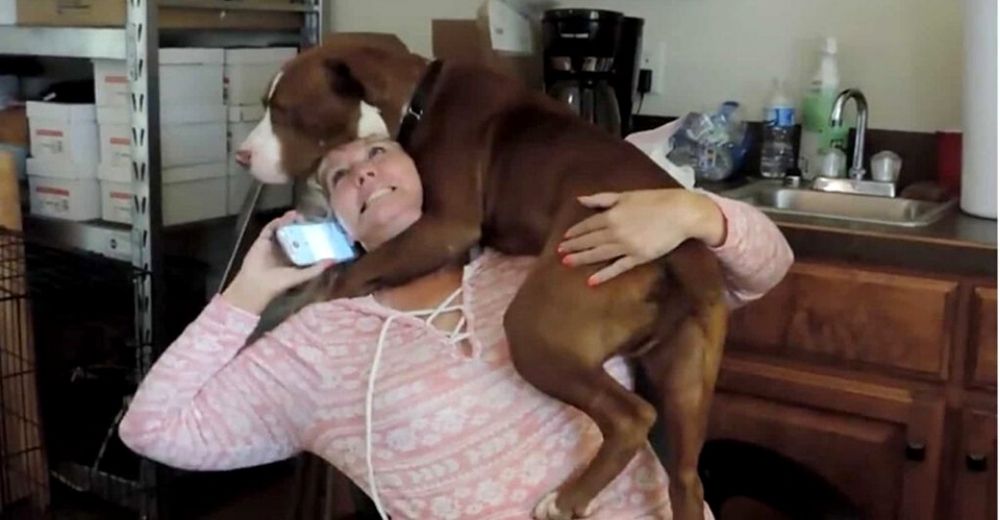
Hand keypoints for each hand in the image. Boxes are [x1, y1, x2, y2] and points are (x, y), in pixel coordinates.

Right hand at [222, 210, 335, 313]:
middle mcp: (282, 251)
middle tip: (307, 218)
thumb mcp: (301, 276)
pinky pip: (269, 229)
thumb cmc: (279, 283)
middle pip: (292, 234)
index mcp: (292, 259)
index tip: (317, 228)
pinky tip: (283, 217)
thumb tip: (333, 261)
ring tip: (297, 214)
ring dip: (288, 221)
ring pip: (281, 229)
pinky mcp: (261, 241)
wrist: (257, 284)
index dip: (309, 236)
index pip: (302, 245)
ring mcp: (271, 245)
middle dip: (299, 226)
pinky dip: (275, 222)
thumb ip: (316, 269)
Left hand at [557, 189, 725, 284]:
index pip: (587, 225)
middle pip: (589, 241)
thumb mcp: (626, 195)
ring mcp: (625, 247)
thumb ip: (602, 199)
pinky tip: (590, 281)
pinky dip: (603, 275)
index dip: (575, 232)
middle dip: (573, 247)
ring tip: (566, 263)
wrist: (681, 213)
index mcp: (611, 215)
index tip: (565, 237)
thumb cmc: (655, 200)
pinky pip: (617, 268)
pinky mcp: (638, 258)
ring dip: (581, 259)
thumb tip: (580, 199)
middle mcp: (615, 232)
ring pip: (598, 255)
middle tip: (559, 252)